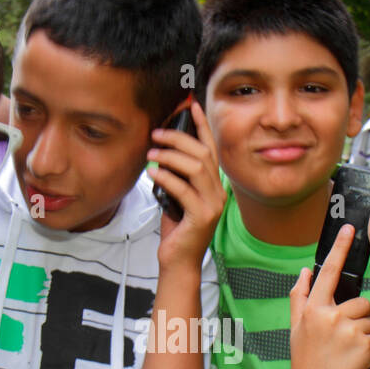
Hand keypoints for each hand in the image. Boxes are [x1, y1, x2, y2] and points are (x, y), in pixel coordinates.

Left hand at [146, 99, 225, 272]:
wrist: (179, 262)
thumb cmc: (177, 231)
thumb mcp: (177, 197)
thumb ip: (177, 176)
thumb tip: (162, 152)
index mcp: (214, 186)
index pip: (211, 149)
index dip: (202, 126)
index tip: (191, 106)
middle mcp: (218, 193)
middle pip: (202, 154)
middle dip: (179, 138)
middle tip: (156, 133)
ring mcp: (213, 205)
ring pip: (195, 168)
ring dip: (170, 156)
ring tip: (151, 153)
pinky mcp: (202, 217)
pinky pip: (183, 189)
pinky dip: (166, 177)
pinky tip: (152, 173)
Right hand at [288, 224, 369, 368]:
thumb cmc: (306, 360)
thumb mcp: (296, 328)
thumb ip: (300, 297)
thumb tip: (304, 271)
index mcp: (313, 309)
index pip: (328, 273)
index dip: (339, 249)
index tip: (350, 228)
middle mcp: (330, 316)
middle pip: (359, 302)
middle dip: (355, 318)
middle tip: (339, 340)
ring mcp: (348, 330)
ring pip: (369, 320)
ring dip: (362, 334)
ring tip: (344, 351)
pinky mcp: (364, 345)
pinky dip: (367, 349)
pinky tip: (351, 360)